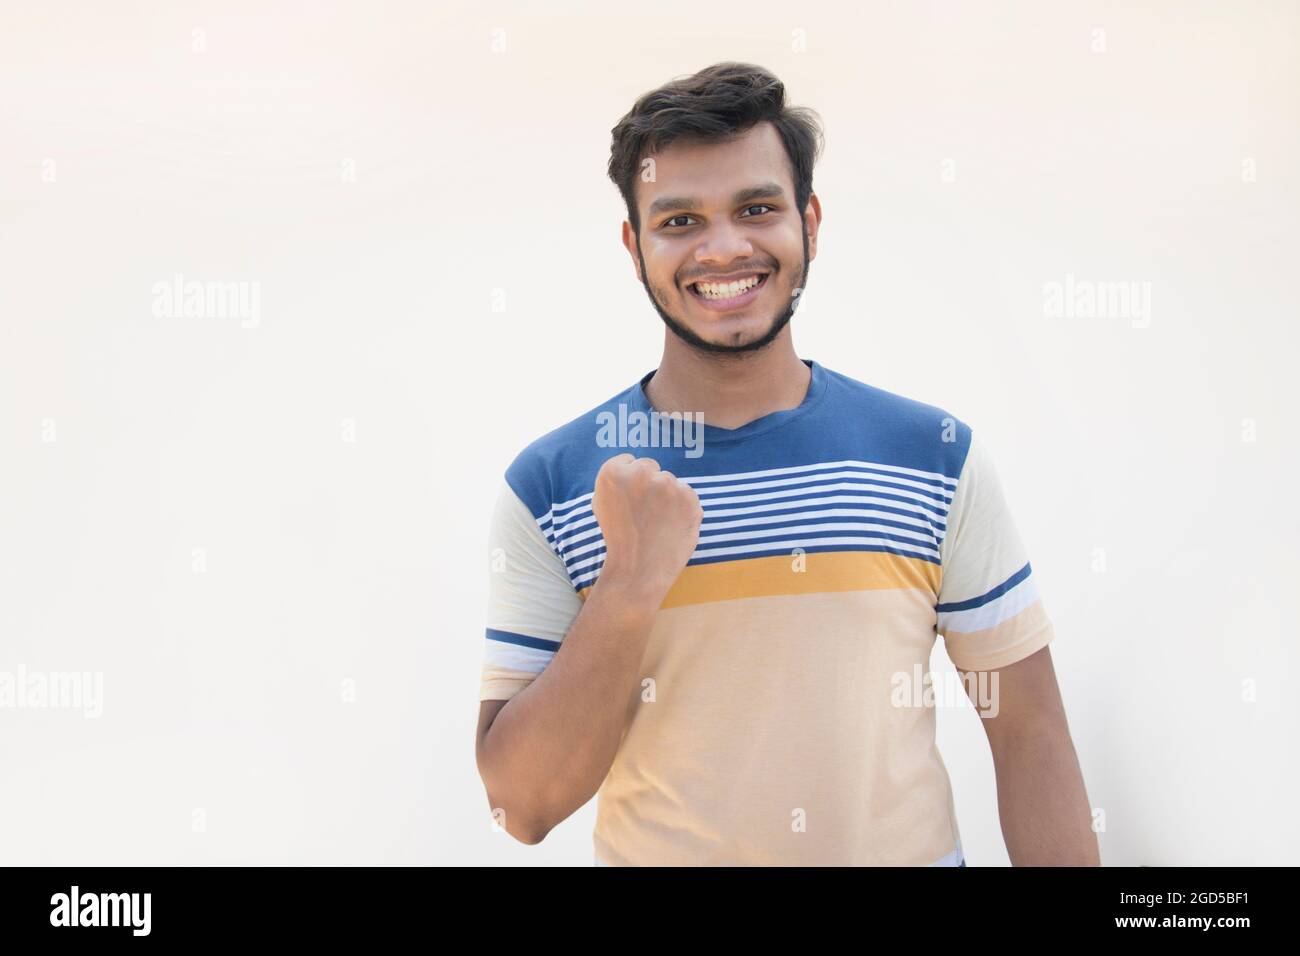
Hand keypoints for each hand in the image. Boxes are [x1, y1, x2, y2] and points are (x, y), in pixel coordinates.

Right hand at [590, 454, 703, 599]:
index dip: (628, 482)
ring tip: (657, 522)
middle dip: (649, 485)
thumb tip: (632, 464)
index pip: (627, 461)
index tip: (628, 501)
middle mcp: (640, 472)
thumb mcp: (602, 503)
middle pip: (649, 467)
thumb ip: (617, 479)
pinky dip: (682, 508)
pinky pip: (686, 494)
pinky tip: (671, 526)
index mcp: (613, 472)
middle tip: (644, 512)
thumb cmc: (618, 538)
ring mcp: (668, 484)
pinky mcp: (689, 497)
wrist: (639, 570)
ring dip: (666, 496)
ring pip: (669, 481)